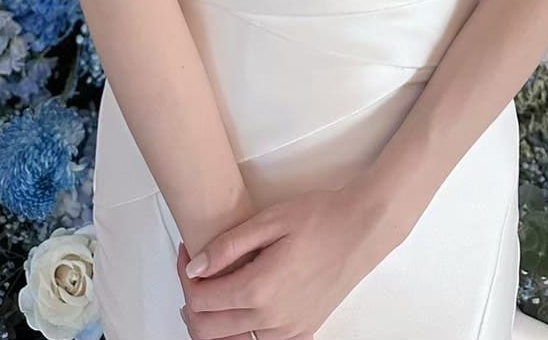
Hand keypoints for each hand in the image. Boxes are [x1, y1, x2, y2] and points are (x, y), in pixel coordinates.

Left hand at [175, 183, 392, 339]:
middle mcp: (271, 319)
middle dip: (192, 301)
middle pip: (207, 330)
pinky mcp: (301, 332)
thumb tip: (196, 267)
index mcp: (259, 289)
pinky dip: (240, 332)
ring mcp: (288, 331)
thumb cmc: (320, 218)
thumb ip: (227, 246)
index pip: (200, 300)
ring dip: (213, 321)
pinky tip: (241, 306)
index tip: (188, 254)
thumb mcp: (269, 219)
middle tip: (196, 272)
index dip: (185, 277)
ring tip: (215, 288)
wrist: (362, 229)